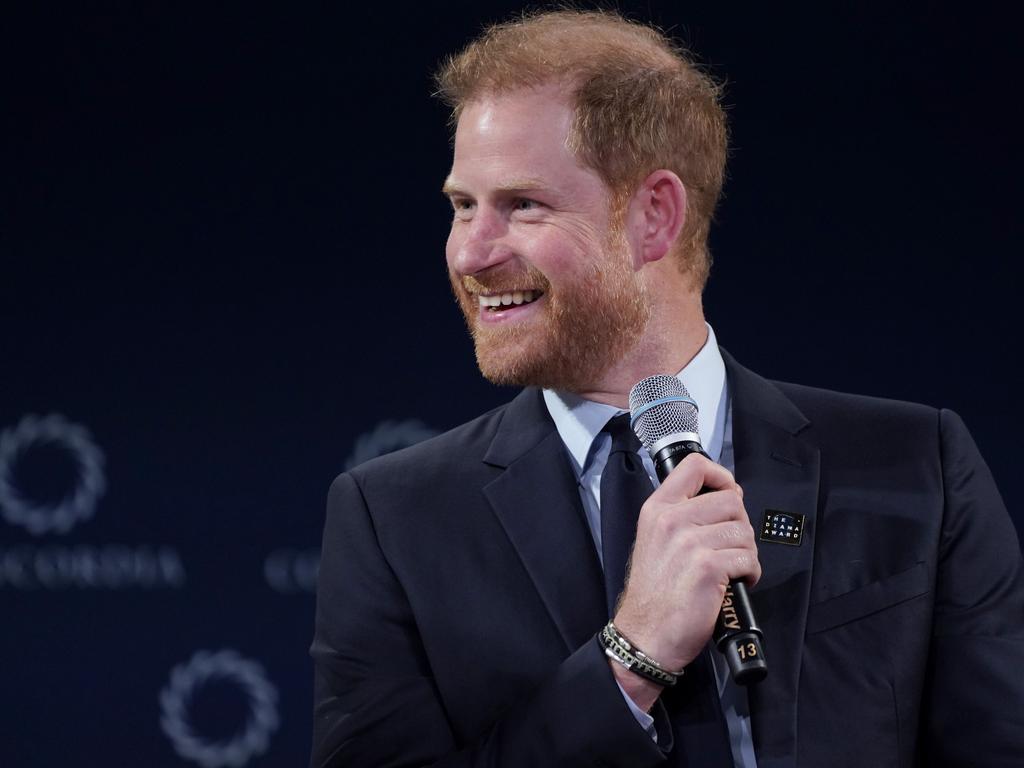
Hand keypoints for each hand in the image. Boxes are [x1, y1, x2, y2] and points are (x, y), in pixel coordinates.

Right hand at [611, 453, 759, 679]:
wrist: (645, 635)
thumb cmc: (654, 593)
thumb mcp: (654, 539)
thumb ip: (681, 514)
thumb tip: (724, 498)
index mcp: (657, 508)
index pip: (695, 466)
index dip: (721, 475)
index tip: (727, 491)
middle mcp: (671, 520)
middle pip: (731, 500)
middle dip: (739, 525)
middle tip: (729, 546)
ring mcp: (690, 543)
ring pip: (743, 531)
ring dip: (745, 552)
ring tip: (730, 569)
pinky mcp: (708, 567)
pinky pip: (748, 558)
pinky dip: (749, 573)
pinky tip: (733, 583)